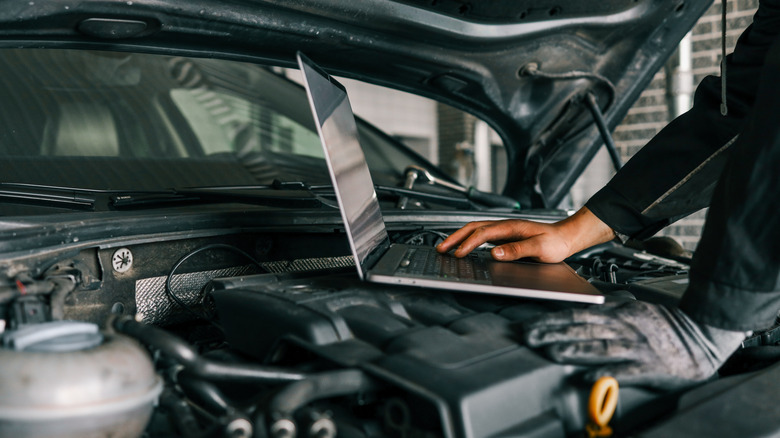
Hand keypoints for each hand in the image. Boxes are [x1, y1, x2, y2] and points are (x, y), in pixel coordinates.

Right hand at [436, 207, 614, 261]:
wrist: (566, 238)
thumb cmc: (555, 243)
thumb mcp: (539, 248)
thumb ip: (517, 250)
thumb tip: (495, 253)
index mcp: (511, 227)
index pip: (482, 233)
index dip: (468, 244)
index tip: (458, 254)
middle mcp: (505, 226)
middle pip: (473, 228)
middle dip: (455, 237)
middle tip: (441, 248)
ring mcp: (504, 231)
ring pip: (475, 230)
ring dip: (459, 238)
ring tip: (446, 248)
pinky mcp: (505, 237)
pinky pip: (482, 236)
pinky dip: (469, 241)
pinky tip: (464, 248)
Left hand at [522, 300, 746, 389]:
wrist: (704, 335)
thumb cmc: (668, 325)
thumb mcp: (636, 308)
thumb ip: (612, 308)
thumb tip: (587, 308)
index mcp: (618, 314)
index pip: (578, 315)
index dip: (552, 319)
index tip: (530, 324)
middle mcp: (623, 328)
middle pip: (582, 329)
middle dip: (553, 332)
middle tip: (529, 336)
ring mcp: (636, 346)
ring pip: (600, 347)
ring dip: (574, 349)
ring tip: (552, 352)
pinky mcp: (650, 366)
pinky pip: (626, 370)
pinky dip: (607, 373)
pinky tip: (590, 377)